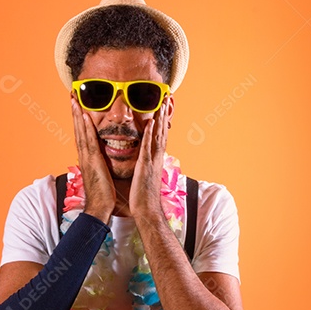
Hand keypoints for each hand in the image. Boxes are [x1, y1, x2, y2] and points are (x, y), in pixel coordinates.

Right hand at [70, 92, 115, 222]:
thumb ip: (101, 163)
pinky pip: (88, 141)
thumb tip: (103, 157)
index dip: (79, 119)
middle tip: (72, 95)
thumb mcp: (102, 173)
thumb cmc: (103, 193)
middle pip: (78, 129)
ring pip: (80, 132)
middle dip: (75, 112)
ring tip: (74, 99)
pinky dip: (85, 128)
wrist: (100, 207)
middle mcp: (84, 155)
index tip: (78, 105)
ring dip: (77, 115)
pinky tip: (84, 116)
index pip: (82, 133)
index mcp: (87, 157)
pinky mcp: (92, 161)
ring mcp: (86, 157)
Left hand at [129, 95, 172, 222]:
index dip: (162, 122)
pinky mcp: (145, 166)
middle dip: (164, 115)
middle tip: (167, 98)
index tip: (163, 108)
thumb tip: (144, 161)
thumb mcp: (145, 176)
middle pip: (162, 131)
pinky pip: (147, 147)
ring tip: (162, 103)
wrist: (146, 211)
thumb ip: (145, 166)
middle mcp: (156, 157)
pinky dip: (149, 134)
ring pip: (157, 136)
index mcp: (154, 159)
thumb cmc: (143, 197)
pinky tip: (150, 123)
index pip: (160, 136)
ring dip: (160, 119)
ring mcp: (152, 161)